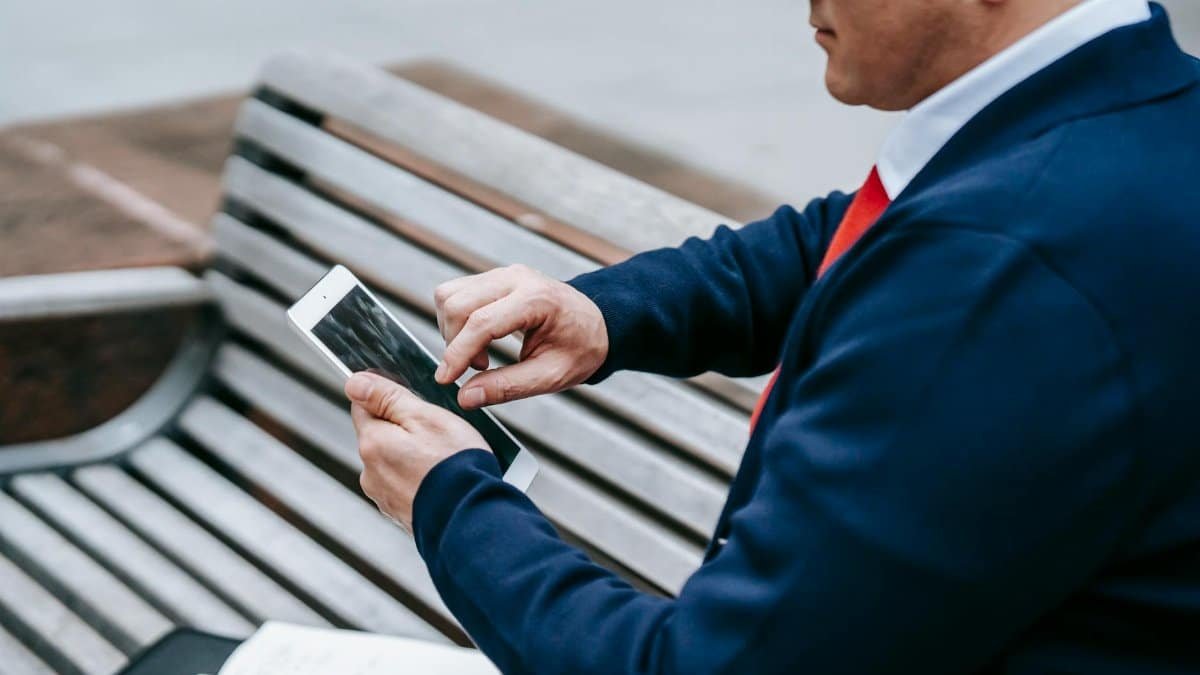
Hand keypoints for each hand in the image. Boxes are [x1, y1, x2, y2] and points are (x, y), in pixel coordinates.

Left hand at [345, 371, 489, 529]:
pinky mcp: (400, 512)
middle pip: (380, 434)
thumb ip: (387, 397)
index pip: (363, 405)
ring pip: (394, 461)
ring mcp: (384, 496)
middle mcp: (370, 472)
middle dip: (404, 430)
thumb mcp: (426, 417)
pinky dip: (420, 479)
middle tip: (438, 434)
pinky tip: (442, 481)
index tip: (413, 402)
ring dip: (413, 456)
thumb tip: (354, 383)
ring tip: (444, 461)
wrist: (473, 519)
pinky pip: (406, 484)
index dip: (389, 397)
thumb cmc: (456, 467)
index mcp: (373, 443)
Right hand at [433, 264, 607, 408]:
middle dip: (454, 343)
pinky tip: (480, 340)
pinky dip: (457, 321)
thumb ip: (508, 387)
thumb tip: (465, 398)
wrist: (598, 324)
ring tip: (480, 355)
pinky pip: (456, 293)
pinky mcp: (494, 278)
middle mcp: (515, 278)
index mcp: (536, 299)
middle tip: (479, 368)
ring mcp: (503, 274)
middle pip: (457, 304)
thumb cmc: (580, 348)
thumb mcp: (551, 376)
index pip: (481, 322)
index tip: (445, 380)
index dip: (458, 354)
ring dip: (452, 331)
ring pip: (450, 296)